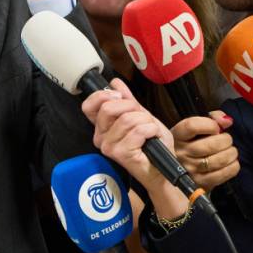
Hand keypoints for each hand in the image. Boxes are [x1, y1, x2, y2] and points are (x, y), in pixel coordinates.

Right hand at [82, 78, 187, 219]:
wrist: (163, 170)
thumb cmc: (152, 146)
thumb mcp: (141, 116)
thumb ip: (128, 101)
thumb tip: (115, 82)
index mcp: (102, 128)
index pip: (89, 106)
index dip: (103, 96)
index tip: (119, 97)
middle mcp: (100, 137)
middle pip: (109, 107)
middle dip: (132, 107)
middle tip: (142, 118)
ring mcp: (108, 146)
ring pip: (128, 119)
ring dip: (146, 121)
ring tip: (150, 131)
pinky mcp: (120, 153)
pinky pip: (139, 130)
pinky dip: (151, 130)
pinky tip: (152, 138)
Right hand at [173, 111, 238, 191]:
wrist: (184, 168)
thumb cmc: (193, 143)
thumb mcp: (196, 128)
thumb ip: (212, 118)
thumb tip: (226, 120)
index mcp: (177, 135)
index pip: (192, 126)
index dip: (210, 125)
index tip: (217, 128)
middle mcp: (180, 152)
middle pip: (210, 145)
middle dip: (226, 140)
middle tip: (227, 140)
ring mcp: (189, 169)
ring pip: (219, 160)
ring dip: (231, 154)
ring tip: (230, 151)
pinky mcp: (199, 182)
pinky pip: (222, 174)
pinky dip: (232, 167)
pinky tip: (231, 162)